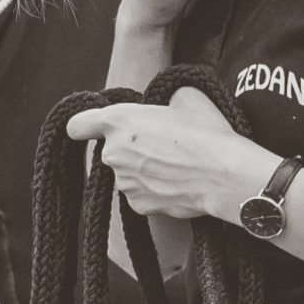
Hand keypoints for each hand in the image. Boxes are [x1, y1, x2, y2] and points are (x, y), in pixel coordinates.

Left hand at [65, 87, 271, 220]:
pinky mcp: (138, 206)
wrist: (224, 174)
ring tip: (176, 164)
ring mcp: (124, 183)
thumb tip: (166, 106)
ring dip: (144, 169)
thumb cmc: (206, 132)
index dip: (85, 125)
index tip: (90, 129)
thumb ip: (163, 100)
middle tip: (164, 144)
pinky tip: (178, 182)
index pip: (78, 125)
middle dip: (133, 147)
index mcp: (119, 120)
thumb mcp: (186, 97)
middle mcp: (113, 153)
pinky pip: (141, 194)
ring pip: (128, 173)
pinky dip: (154, 189)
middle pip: (113, 150)